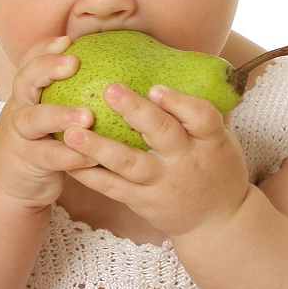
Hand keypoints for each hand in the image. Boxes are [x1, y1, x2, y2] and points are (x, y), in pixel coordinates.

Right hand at [0, 37, 98, 207]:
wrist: (7, 185)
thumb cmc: (41, 143)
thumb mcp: (47, 116)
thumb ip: (70, 97)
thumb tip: (116, 75)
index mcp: (26, 95)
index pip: (30, 62)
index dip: (45, 49)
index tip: (68, 39)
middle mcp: (19, 110)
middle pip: (25, 81)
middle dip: (47, 68)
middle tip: (74, 63)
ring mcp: (19, 136)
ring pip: (33, 119)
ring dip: (59, 115)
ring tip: (88, 116)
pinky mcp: (26, 162)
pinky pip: (48, 157)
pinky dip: (71, 156)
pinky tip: (93, 156)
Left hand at [64, 81, 249, 237]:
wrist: (218, 222)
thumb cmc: (216, 169)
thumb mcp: (220, 140)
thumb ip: (198, 113)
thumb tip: (170, 66)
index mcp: (212, 142)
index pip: (202, 117)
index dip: (179, 102)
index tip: (155, 87)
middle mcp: (187, 162)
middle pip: (162, 134)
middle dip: (136, 112)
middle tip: (110, 90)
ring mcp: (164, 184)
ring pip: (129, 164)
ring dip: (98, 147)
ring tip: (71, 131)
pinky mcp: (145, 203)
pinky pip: (114, 188)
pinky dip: (90, 174)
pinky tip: (67, 160)